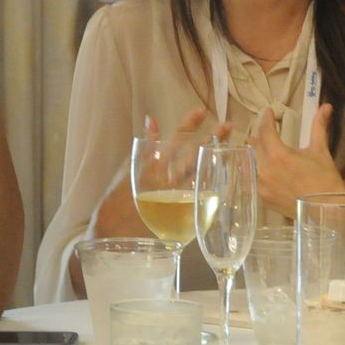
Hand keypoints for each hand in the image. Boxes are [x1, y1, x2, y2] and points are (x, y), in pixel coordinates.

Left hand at [92, 108, 229, 238]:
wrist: (114, 234)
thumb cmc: (117, 203)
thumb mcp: (129, 173)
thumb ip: (144, 149)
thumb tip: (150, 119)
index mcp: (157, 167)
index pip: (176, 142)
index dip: (188, 126)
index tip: (201, 111)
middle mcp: (170, 180)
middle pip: (194, 156)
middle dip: (210, 141)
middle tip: (228, 126)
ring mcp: (178, 197)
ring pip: (200, 176)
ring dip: (213, 164)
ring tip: (231, 150)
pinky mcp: (184, 215)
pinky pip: (201, 204)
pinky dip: (212, 197)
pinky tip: (220, 188)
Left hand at [251, 105, 344, 215]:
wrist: (326, 209)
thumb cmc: (325, 179)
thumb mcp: (320, 150)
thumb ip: (319, 127)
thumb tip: (326, 106)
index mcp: (278, 155)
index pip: (266, 131)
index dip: (266, 119)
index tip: (267, 111)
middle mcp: (265, 170)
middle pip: (257, 147)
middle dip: (261, 136)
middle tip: (265, 130)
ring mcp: (262, 186)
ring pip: (254, 164)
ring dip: (258, 155)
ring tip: (261, 149)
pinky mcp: (263, 199)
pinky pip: (255, 181)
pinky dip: (257, 173)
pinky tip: (260, 171)